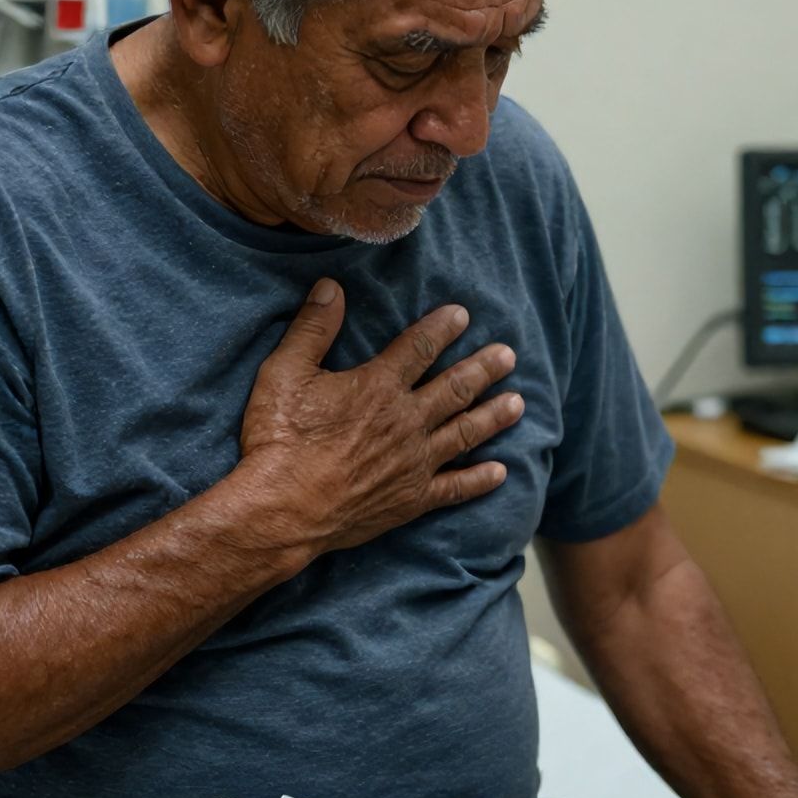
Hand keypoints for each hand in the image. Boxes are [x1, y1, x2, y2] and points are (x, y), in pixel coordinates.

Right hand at [237, 278, 524, 553]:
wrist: (282, 510)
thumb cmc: (279, 439)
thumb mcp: (284, 373)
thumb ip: (312, 329)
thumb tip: (331, 288)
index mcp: (378, 387)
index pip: (419, 348)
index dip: (442, 328)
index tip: (463, 315)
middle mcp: (406, 422)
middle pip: (455, 388)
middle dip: (484, 369)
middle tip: (508, 356)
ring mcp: (414, 463)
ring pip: (465, 433)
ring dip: (493, 416)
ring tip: (517, 403)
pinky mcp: (412, 499)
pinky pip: (455, 488)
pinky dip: (479, 479)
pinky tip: (500, 472)